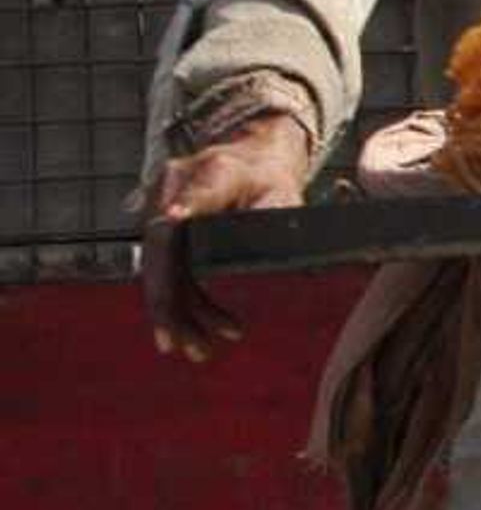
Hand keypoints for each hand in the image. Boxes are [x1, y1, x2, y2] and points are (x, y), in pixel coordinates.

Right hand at [141, 113, 316, 363]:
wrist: (250, 157)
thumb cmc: (272, 178)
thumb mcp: (285, 192)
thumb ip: (280, 216)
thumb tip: (290, 254)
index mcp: (215, 172)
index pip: (197, 193)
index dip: (186, 205)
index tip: (174, 215)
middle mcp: (177, 187)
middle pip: (164, 249)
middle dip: (170, 303)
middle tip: (184, 346)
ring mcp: (163, 208)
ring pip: (162, 269)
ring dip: (180, 315)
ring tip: (202, 351)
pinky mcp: (165, 230)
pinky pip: (170, 271)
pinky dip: (188, 303)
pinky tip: (213, 330)